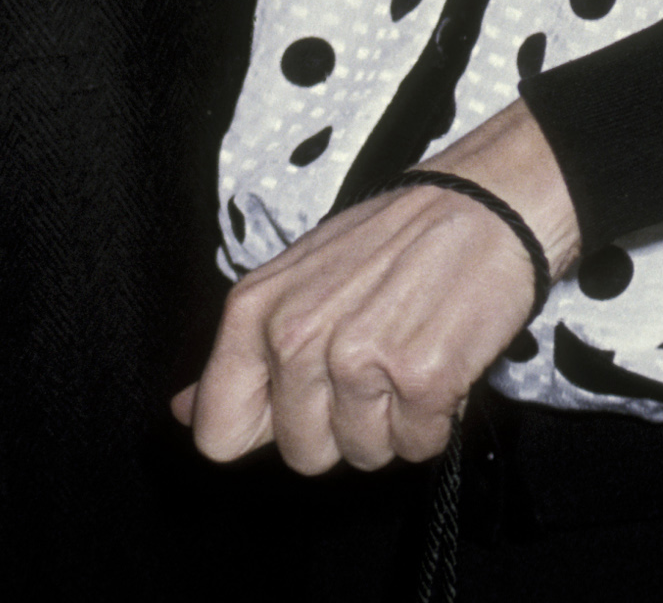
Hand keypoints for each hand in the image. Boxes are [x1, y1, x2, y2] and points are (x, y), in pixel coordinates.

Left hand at [173, 100, 579, 474]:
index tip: (296, 403)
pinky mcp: (420, 378)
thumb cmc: (386, 244)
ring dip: (391, 421)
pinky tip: (438, 361)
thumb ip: (239, 357)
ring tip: (404, 353)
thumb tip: (184, 414)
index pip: (218, 431)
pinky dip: (434, 419)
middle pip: (300, 454)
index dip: (261, 432)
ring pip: (363, 456)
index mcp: (254, 312)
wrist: (478, 207)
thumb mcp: (293, 284)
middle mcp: (296, 338)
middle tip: (369, 363)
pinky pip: (417, 447)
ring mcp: (357, 360)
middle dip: (338, 426)